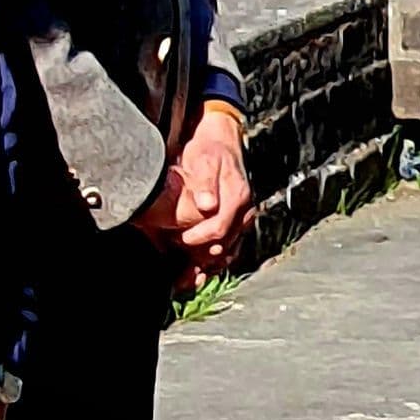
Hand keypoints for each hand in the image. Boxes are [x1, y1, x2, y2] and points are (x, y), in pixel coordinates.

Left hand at [140, 101, 252, 272]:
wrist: (221, 142)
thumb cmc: (209, 151)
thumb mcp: (204, 159)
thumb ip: (204, 182)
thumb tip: (207, 204)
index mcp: (237, 197)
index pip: (219, 229)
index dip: (196, 239)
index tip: (175, 240)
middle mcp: (244, 212)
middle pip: (224, 247)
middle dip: (200, 259)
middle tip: (177, 262)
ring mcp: (242, 220)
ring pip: (227, 253)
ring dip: (207, 267)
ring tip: (185, 277)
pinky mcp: (236, 224)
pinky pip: (228, 250)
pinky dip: (212, 263)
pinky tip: (197, 271)